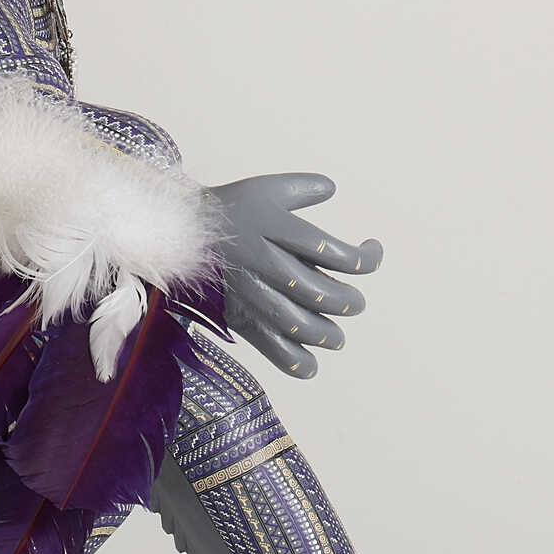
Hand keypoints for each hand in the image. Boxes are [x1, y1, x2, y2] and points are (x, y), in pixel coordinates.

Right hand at [207, 172, 381, 378]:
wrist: (180, 232)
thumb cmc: (230, 209)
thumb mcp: (266, 188)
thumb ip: (303, 189)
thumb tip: (332, 189)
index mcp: (277, 227)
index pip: (335, 252)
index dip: (366, 259)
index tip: (372, 251)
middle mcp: (265, 260)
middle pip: (320, 292)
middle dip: (348, 301)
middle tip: (353, 301)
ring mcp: (251, 290)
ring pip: (299, 323)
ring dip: (328, 334)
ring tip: (337, 336)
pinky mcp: (238, 314)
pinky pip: (269, 346)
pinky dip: (295, 362)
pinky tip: (312, 365)